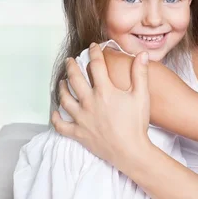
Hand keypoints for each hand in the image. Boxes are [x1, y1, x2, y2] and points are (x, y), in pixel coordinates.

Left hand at [51, 43, 151, 168]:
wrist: (131, 151)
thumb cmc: (136, 124)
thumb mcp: (141, 96)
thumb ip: (140, 73)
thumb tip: (142, 55)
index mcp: (104, 91)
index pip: (96, 65)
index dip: (94, 53)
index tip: (93, 47)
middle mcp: (89, 102)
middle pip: (75, 79)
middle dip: (71, 66)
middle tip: (70, 60)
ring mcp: (81, 118)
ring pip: (65, 99)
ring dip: (62, 88)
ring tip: (62, 81)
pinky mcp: (78, 133)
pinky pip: (61, 125)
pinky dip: (56, 118)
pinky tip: (55, 112)